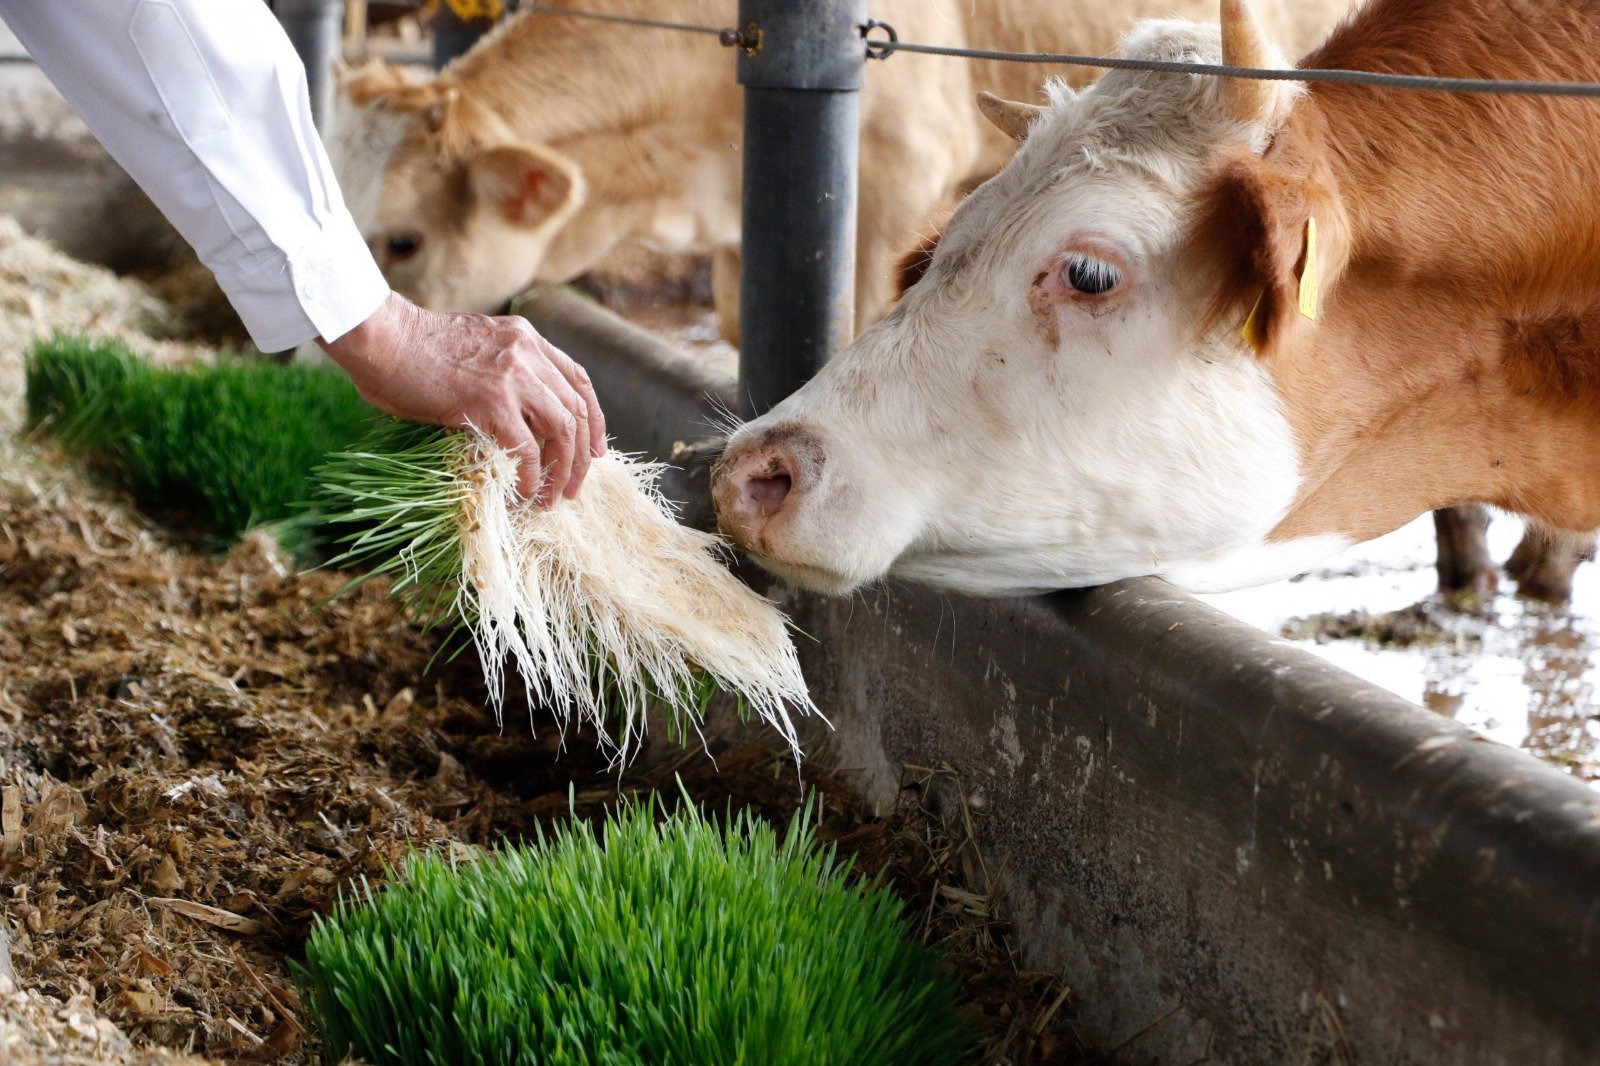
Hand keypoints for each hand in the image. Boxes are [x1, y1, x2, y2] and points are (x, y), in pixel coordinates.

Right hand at [319, 293, 606, 503]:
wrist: (381, 339)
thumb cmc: (411, 351)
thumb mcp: (474, 349)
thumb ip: (501, 373)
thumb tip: (514, 419)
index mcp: (525, 338)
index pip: (578, 380)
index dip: (594, 418)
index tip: (595, 449)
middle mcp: (527, 353)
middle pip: (578, 408)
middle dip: (582, 454)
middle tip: (574, 485)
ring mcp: (512, 376)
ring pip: (563, 430)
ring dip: (563, 469)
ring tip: (552, 496)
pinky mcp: (491, 401)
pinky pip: (527, 447)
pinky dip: (530, 475)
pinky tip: (522, 492)